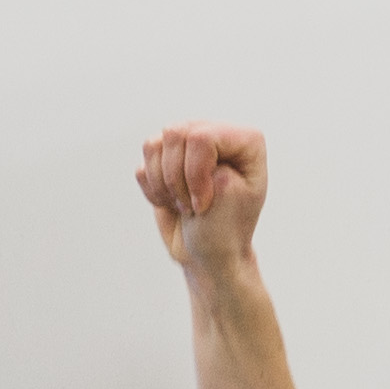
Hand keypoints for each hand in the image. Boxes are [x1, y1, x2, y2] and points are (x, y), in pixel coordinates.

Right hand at [136, 120, 269, 276]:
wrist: (210, 255)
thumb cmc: (225, 231)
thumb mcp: (228, 200)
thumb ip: (208, 166)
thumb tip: (173, 144)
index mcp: (246, 140)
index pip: (202, 137)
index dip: (195, 173)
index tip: (204, 203)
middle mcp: (218, 133)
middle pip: (174, 134)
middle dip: (177, 179)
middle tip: (193, 205)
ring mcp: (190, 144)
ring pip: (153, 146)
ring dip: (163, 185)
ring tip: (183, 204)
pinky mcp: (165, 159)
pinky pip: (143, 164)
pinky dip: (153, 191)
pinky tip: (172, 203)